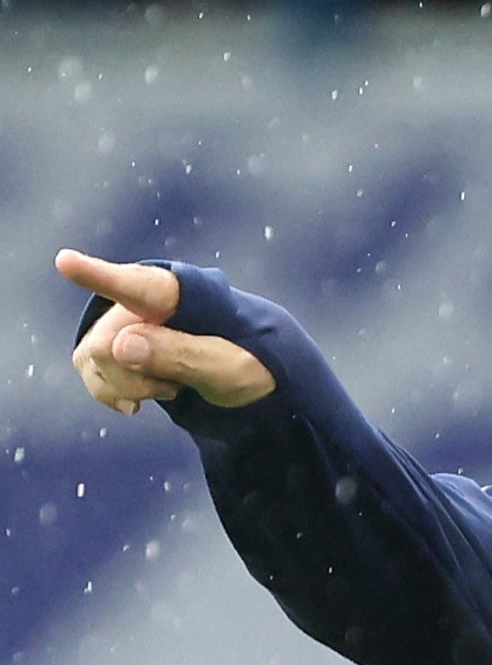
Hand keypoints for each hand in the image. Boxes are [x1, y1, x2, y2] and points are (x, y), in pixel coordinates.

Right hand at [61, 249, 275, 414]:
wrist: (252, 378)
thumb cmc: (251, 364)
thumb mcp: (232, 369)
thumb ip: (184, 355)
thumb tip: (120, 345)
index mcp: (181, 294)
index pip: (139, 286)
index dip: (99, 274)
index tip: (66, 261)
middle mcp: (143, 301)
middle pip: (106, 343)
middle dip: (133, 377)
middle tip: (176, 388)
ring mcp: (126, 322)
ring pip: (91, 357)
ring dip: (124, 385)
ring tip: (168, 389)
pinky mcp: (115, 347)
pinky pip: (89, 369)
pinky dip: (109, 392)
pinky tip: (136, 402)